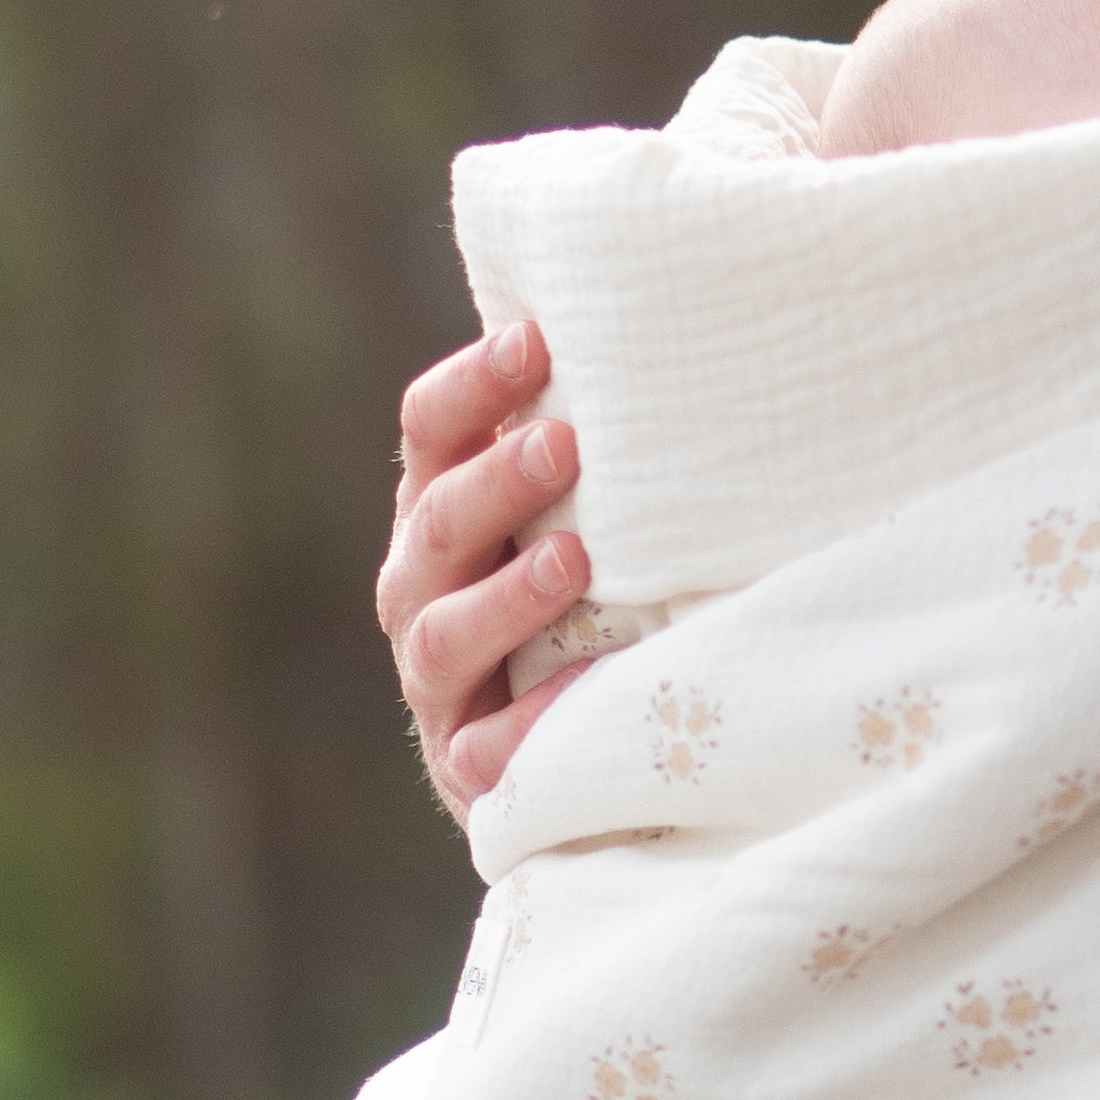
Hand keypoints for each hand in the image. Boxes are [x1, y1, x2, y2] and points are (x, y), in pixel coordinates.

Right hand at [377, 323, 589, 822]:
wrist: (569, 757)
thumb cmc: (589, 599)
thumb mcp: (579, 516)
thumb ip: (594, 450)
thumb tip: (676, 329)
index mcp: (442, 512)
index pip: (429, 432)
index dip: (470, 386)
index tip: (535, 341)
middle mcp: (423, 591)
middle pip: (437, 524)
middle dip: (496, 482)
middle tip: (566, 444)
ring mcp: (438, 684)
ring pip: (444, 635)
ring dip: (506, 595)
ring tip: (573, 561)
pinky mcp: (469, 770)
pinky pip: (488, 749)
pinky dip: (532, 721)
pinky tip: (587, 690)